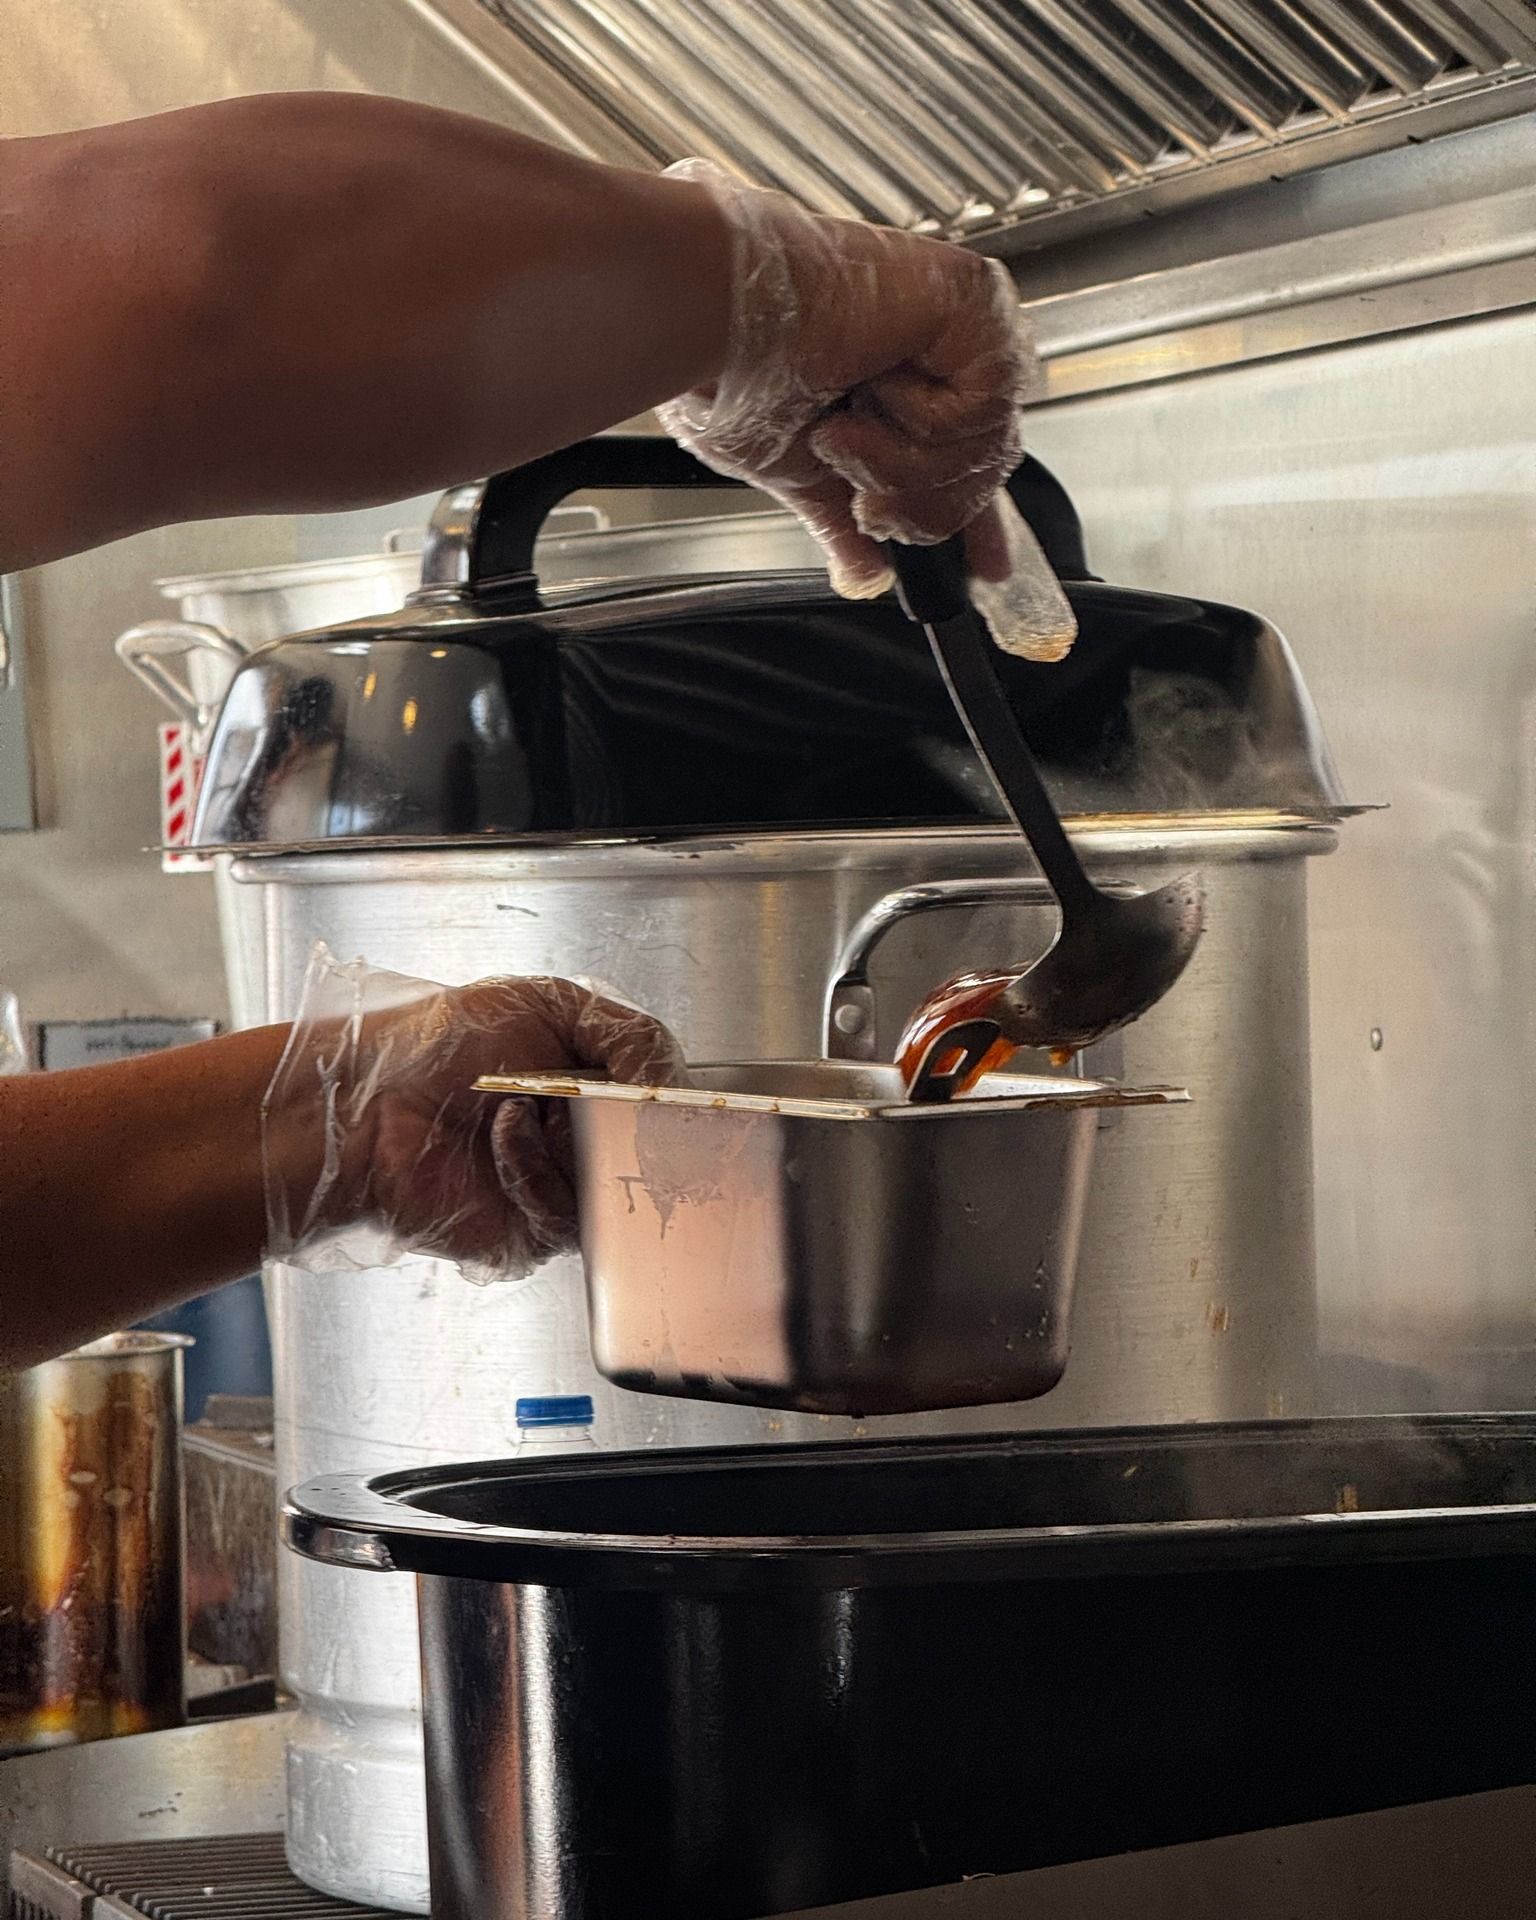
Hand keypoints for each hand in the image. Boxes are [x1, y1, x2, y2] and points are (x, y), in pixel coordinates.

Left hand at [263, 952, 686, 1279]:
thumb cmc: (437, 1044)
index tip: (662, 1090)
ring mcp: (561, 1190)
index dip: (671, 1101)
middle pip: (654, 1154)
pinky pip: (567, 1215)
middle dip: (628, 1123)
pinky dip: (534, 1167)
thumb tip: (670, 1083)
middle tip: (594, 1096)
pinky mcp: (532, 1233)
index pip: (668, 1107)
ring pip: (617, 1188)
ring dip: (574, 1141)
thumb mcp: (549, 1004)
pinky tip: (500, 1134)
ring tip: (520, 1104)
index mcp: (595, 1088)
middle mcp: (582, 1143)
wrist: (367, 1098)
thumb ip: (630, 1033)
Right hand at [655, 160, 1033, 605]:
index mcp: (906, 386)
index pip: (967, 459)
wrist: (720, 325)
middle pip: (984, 469)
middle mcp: (943, 351)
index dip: (981, 518)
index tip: (990, 569)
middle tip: (865, 500)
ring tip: (844, 426)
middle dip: (920, 506)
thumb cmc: (734, 374)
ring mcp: (966, 322)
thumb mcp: (798, 476)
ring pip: (985, 447)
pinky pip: (985, 408)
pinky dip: (919, 417)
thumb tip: (865, 578)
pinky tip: (874, 381)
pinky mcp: (976, 299)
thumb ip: (844, 524)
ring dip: (903, 462)